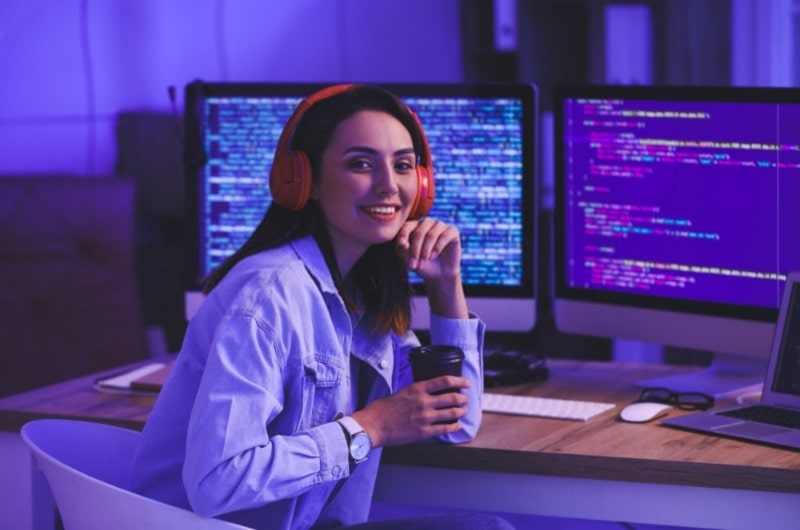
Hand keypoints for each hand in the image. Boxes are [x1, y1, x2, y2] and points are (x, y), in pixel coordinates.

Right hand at [350, 376, 470, 446]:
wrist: (373, 425)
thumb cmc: (383, 409)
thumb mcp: (401, 392)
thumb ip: (416, 393)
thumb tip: (428, 394)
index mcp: (417, 389)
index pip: (444, 381)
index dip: (459, 382)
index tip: (466, 383)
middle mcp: (424, 401)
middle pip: (452, 397)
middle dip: (462, 399)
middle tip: (465, 400)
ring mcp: (425, 417)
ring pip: (452, 413)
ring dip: (460, 412)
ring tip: (463, 411)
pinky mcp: (424, 432)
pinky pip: (445, 428)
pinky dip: (454, 426)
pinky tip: (457, 426)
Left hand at [396, 218, 460, 281]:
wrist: (439, 274)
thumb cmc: (422, 264)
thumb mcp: (409, 259)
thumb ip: (403, 249)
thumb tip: (402, 242)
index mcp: (414, 226)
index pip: (407, 226)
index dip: (403, 236)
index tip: (402, 248)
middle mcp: (427, 223)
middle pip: (419, 232)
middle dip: (415, 250)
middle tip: (413, 265)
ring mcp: (440, 226)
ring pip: (431, 235)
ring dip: (426, 250)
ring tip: (423, 263)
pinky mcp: (452, 232)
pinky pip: (445, 235)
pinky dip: (438, 247)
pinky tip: (433, 256)